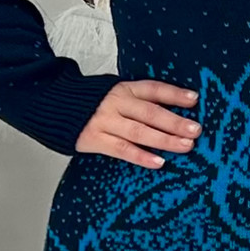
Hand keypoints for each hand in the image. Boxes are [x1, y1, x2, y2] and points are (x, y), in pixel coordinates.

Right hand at [75, 79, 201, 167]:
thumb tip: (176, 109)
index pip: (153, 89)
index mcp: (124, 88)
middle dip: (175, 122)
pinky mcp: (95, 139)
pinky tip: (159, 162)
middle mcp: (116, 102)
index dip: (174, 94)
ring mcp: (105, 121)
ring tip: (185, 146)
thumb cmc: (93, 102)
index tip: (194, 99)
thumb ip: (139, 100)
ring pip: (139, 132)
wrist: (54, 105)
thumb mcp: (116, 92)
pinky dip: (141, 156)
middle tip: (195, 130)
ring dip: (165, 140)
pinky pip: (122, 149)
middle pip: (150, 112)